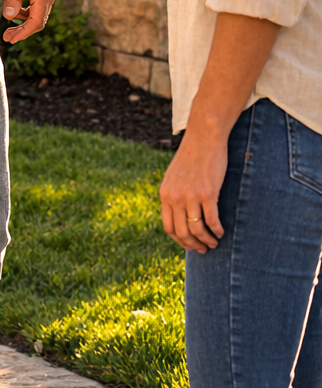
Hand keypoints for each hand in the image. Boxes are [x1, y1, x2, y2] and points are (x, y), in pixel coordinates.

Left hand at [1, 0, 57, 38]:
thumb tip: (10, 17)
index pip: (36, 21)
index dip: (23, 33)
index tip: (9, 39)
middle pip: (39, 21)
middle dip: (23, 31)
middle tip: (7, 37)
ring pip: (40, 14)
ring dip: (26, 23)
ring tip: (10, 27)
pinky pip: (40, 6)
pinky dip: (29, 13)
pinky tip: (17, 13)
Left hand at [159, 123, 226, 252]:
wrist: (203, 138)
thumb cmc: (192, 157)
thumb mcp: (174, 176)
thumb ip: (174, 194)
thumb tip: (178, 215)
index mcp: (165, 194)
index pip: (168, 227)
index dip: (179, 240)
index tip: (190, 245)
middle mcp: (175, 197)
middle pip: (182, 232)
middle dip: (193, 245)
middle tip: (204, 250)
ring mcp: (191, 196)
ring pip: (197, 229)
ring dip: (207, 240)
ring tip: (214, 243)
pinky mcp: (208, 193)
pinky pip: (212, 220)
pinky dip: (217, 230)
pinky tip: (222, 232)